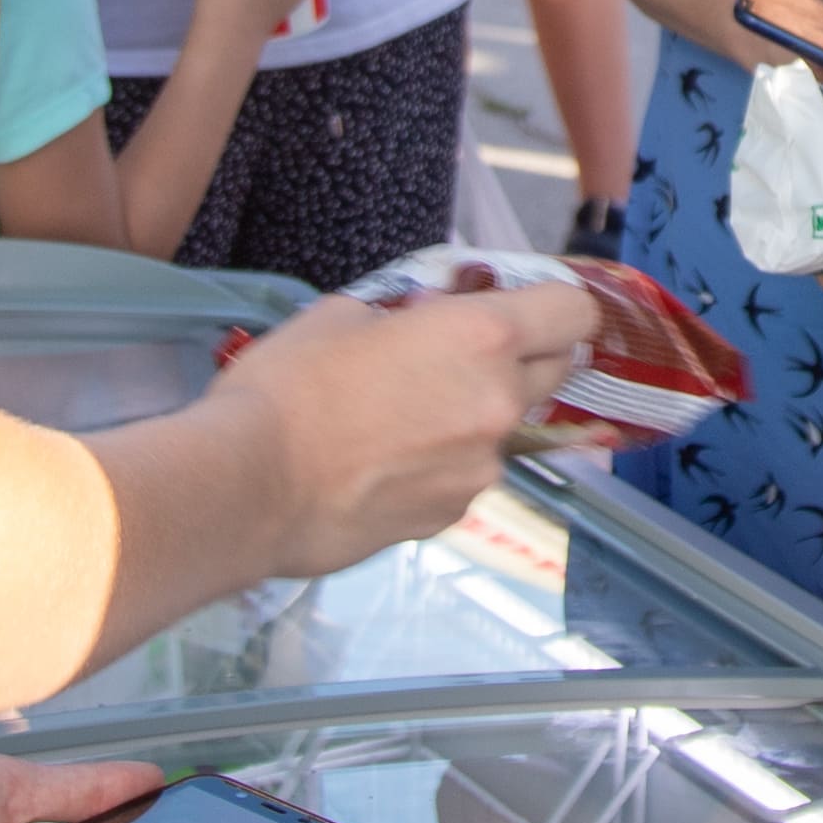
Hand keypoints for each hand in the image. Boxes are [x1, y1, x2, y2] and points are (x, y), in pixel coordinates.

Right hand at [208, 277, 589, 572]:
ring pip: (502, 430)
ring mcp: (481, 469)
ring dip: (471, 418)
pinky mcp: (451, 516)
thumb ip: (406, 316)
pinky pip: (465, 477)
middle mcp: (499, 404)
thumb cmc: (287, 386)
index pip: (573, 311)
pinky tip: (380, 466)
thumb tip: (418, 325)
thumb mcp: (343, 314)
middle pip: (552, 372)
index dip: (555, 305)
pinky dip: (439, 466)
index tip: (526, 307)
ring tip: (397, 421)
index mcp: (482, 337)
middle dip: (520, 359)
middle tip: (458, 359)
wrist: (249, 487)